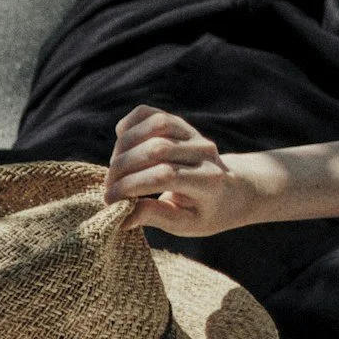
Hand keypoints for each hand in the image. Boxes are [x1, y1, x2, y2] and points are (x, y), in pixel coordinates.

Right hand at [104, 106, 248, 236]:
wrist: (230, 191)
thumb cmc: (204, 212)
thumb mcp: (185, 224)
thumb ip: (154, 216)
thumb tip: (120, 217)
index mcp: (208, 181)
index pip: (164, 176)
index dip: (130, 186)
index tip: (110, 201)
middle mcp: (204, 152)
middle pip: (156, 149)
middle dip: (123, 168)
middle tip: (108, 187)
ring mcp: (194, 134)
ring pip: (154, 125)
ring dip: (124, 146)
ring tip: (115, 168)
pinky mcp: (181, 124)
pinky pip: (151, 115)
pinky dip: (129, 125)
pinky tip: (121, 144)